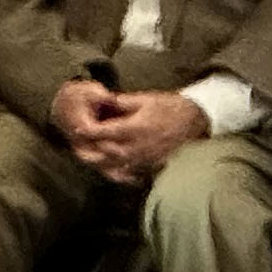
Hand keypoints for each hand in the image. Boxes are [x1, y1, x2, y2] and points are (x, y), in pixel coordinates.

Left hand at [65, 84, 210, 183]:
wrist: (196, 120)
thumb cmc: (170, 106)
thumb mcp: (145, 99)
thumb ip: (122, 102)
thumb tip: (103, 101)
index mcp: (135, 128)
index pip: (106, 133)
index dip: (89, 131)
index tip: (76, 129)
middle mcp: (139, 146)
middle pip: (108, 153)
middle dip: (91, 150)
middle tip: (77, 147)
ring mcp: (147, 157)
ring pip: (118, 165)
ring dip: (102, 163)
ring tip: (88, 158)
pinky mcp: (153, 164)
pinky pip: (132, 171)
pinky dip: (119, 172)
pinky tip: (110, 169)